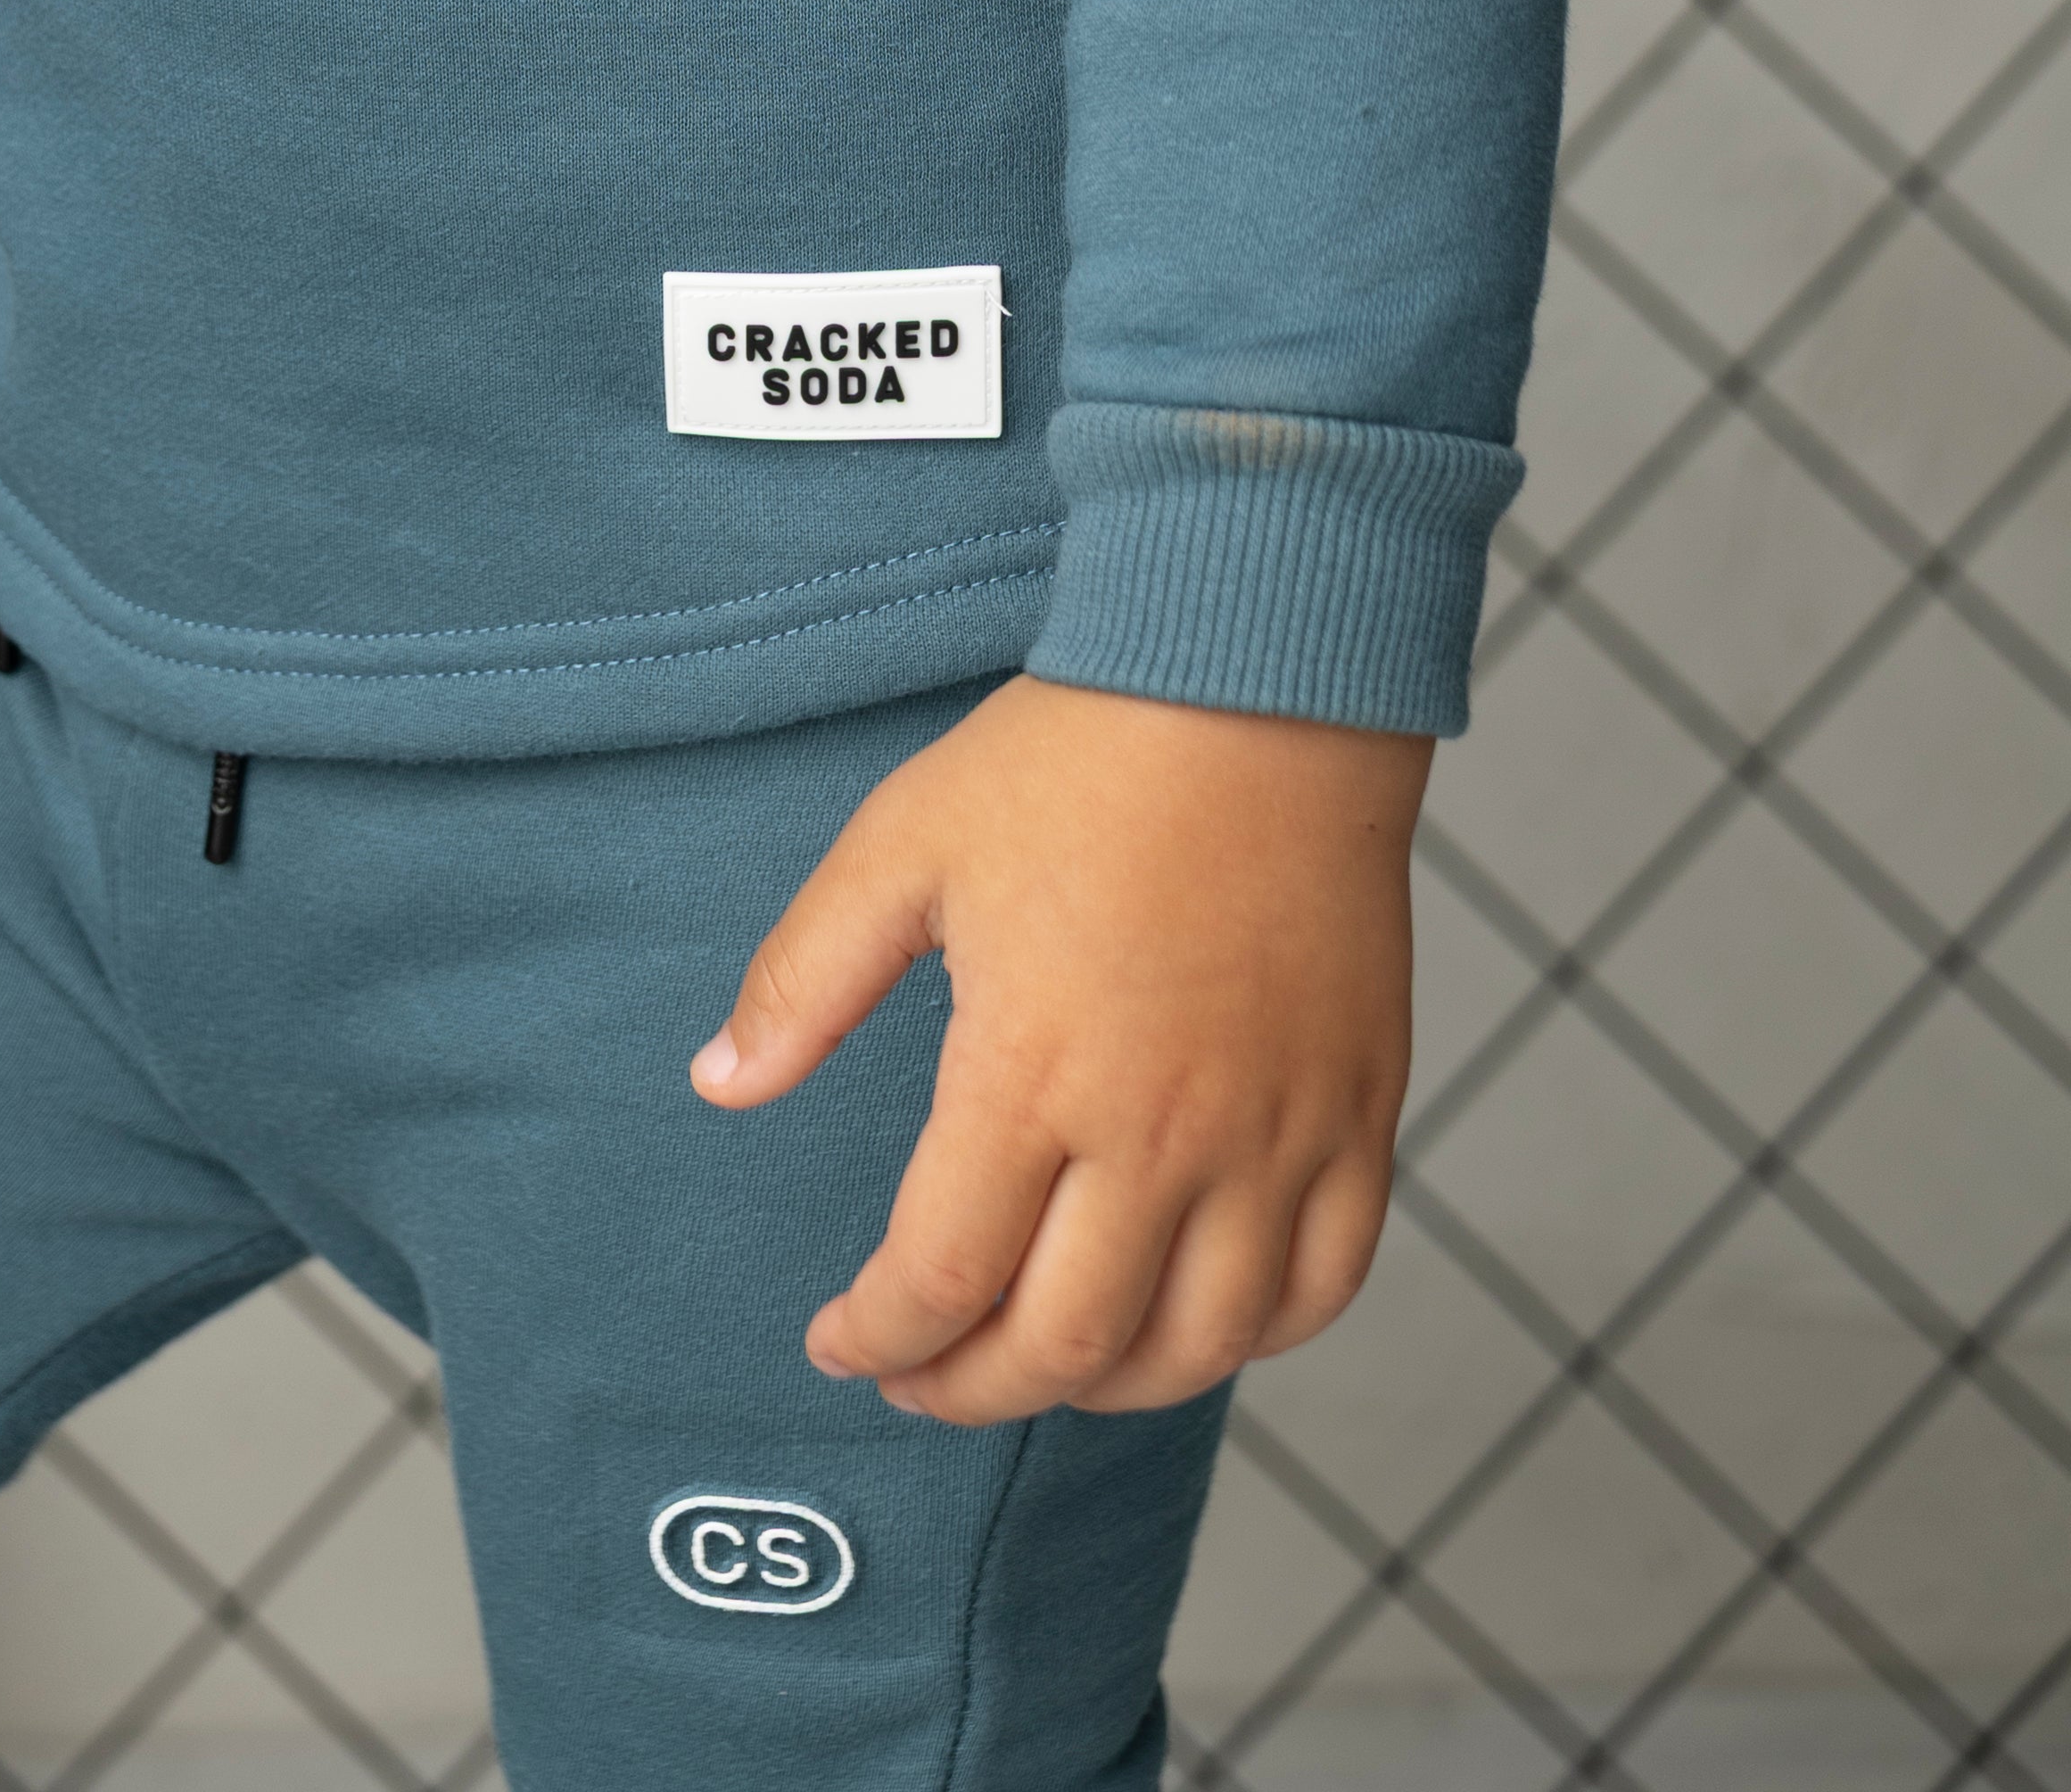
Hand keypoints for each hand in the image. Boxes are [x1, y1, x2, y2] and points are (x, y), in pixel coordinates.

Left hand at [691, 673, 1427, 1419]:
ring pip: (1196, 1350)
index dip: (877, 1336)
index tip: (837, 1341)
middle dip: (969, 1390)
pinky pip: (1319, 1290)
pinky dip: (1250, 1341)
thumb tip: (717, 1084)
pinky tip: (1188, 1321)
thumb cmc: (1077, 758)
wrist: (1262, 683)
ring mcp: (1273, 1136)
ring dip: (1103, 1389)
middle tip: (918, 1375)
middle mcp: (1160, 1132)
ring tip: (1038, 1361)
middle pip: (1062, 1347)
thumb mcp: (904, 845)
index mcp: (1032, 1070)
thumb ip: (807, 978)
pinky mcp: (1356, 1117)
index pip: (942, 1277)